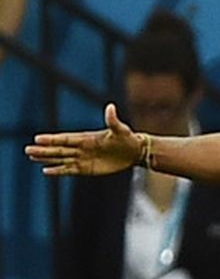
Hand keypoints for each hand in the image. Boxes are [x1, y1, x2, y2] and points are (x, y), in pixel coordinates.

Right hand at [24, 103, 143, 175]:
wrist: (134, 151)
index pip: (66, 139)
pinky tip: (45, 171)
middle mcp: (81, 148)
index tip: (38, 139)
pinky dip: (58, 171)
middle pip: (59, 150)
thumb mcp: (120, 130)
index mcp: (87, 138)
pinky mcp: (87, 169)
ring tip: (31, 156)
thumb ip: (112, 120)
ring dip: (46, 159)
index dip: (52, 139)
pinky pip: (70, 170)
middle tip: (27, 149)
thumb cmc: (127, 139)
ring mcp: (83, 158)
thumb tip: (110, 107)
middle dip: (44, 150)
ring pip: (60, 159)